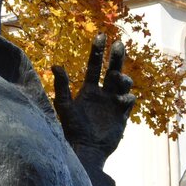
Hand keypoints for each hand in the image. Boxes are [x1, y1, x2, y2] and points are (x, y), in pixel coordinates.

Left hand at [52, 34, 134, 159]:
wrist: (85, 149)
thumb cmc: (71, 128)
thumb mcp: (64, 105)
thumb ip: (62, 85)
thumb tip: (56, 64)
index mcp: (88, 89)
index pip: (94, 66)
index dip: (97, 51)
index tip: (101, 36)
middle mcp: (102, 93)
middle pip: (112, 70)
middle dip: (116, 57)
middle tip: (118, 44)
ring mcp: (113, 103)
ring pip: (123, 83)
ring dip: (122, 77)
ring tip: (117, 78)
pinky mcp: (122, 115)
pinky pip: (129, 101)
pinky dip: (127, 97)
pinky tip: (121, 99)